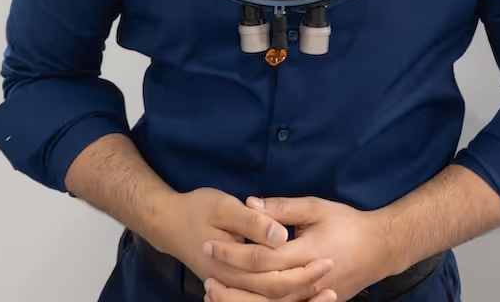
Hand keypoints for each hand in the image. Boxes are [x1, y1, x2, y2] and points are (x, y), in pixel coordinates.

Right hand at [148, 187, 336, 300]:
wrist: (167, 224)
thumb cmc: (196, 210)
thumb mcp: (223, 207)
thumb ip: (253, 222)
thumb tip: (281, 235)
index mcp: (230, 266)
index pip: (273, 276)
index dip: (302, 271)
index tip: (329, 259)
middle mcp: (230, 284)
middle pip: (274, 296)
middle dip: (306, 287)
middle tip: (332, 275)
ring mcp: (230, 288)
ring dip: (297, 298)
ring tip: (325, 290)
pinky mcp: (232, 286)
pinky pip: (259, 300)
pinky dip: (281, 298)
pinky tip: (301, 291)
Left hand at [203, 196, 394, 301]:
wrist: (379, 249)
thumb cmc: (347, 224)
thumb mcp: (316, 207)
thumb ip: (282, 208)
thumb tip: (250, 204)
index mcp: (306, 255)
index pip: (261, 259)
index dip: (233, 252)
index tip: (210, 242)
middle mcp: (306, 283)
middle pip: (259, 290)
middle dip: (230, 281)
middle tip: (205, 271)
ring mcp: (310, 299)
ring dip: (238, 300)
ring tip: (213, 290)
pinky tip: (239, 299)